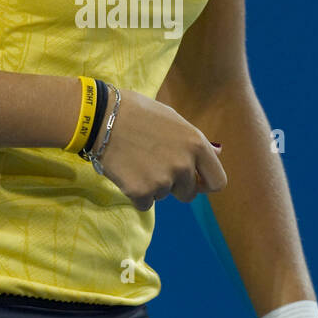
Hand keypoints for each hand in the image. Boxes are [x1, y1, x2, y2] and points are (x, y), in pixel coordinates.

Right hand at [91, 87, 225, 210]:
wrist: (100, 118)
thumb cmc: (137, 112)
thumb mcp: (173, 119)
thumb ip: (193, 141)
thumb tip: (215, 154)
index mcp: (196, 144)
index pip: (217, 181)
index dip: (205, 184)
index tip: (195, 183)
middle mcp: (184, 165)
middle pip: (189, 194)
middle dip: (175, 186)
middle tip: (155, 168)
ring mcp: (163, 180)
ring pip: (164, 196)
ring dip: (153, 186)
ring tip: (136, 162)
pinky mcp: (141, 192)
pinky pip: (144, 204)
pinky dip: (136, 194)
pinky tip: (126, 172)